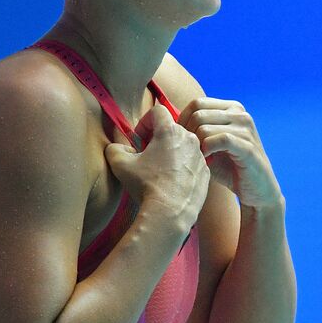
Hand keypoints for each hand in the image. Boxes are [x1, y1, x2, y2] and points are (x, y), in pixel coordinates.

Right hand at [104, 103, 209, 235]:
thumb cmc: (146, 185)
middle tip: (147, 155)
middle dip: (157, 137)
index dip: (145, 121)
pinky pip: (193, 161)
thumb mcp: (121, 165)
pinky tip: (172, 181)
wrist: (171, 211)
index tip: (139, 139)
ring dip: (171, 151)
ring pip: (184, 145)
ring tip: (160, 169)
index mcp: (170, 131)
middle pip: (172, 128)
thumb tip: (119, 148)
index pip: (158, 111)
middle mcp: (189, 138)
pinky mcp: (206, 170)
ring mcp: (201, 154)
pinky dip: (182, 165)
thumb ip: (115, 149)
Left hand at [178, 97, 283, 210]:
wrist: (255, 188)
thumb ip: (195, 129)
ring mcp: (246, 129)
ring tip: (198, 159)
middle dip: (187, 135)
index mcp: (232, 108)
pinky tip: (207, 161)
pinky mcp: (248, 146)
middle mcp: (241, 114)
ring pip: (205, 128)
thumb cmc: (229, 166)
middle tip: (189, 153)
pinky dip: (208, 151)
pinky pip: (220, 140)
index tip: (180, 141)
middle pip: (198, 115)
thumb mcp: (210, 143)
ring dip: (196, 146)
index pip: (197, 103)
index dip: (182, 121)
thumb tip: (166, 120)